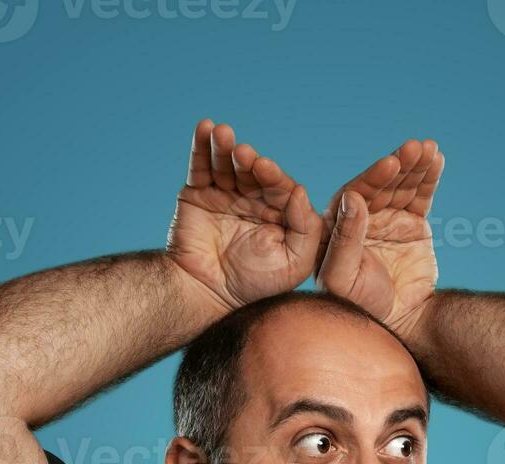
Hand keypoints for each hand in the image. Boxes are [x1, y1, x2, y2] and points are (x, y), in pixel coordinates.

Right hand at [167, 119, 323, 313]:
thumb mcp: (295, 262)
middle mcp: (253, 199)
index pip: (279, 186)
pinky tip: (205, 127)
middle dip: (248, 160)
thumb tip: (300, 190)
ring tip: (222, 133)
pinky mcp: (198, 193)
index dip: (273, 175)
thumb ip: (306, 229)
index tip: (264, 167)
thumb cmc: (255, 285)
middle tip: (244, 154)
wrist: (207, 294)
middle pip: (252, 171)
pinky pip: (200, 166)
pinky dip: (201, 146)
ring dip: (225, 146)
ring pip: (227, 163)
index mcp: (279, 212)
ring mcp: (224, 194)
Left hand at [316, 139, 444, 334]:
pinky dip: (428, 177)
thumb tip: (351, 197)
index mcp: (338, 227)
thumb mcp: (343, 277)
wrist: (400, 321)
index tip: (389, 164)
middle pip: (380, 185)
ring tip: (428, 148)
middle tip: (413, 148)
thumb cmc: (362, 305)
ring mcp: (388, 218)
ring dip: (414, 165)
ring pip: (401, 185)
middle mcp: (362, 218)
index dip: (372, 178)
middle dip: (397, 165)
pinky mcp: (412, 222)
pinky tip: (435, 158)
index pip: (354, 195)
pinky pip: (420, 195)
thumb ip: (344, 239)